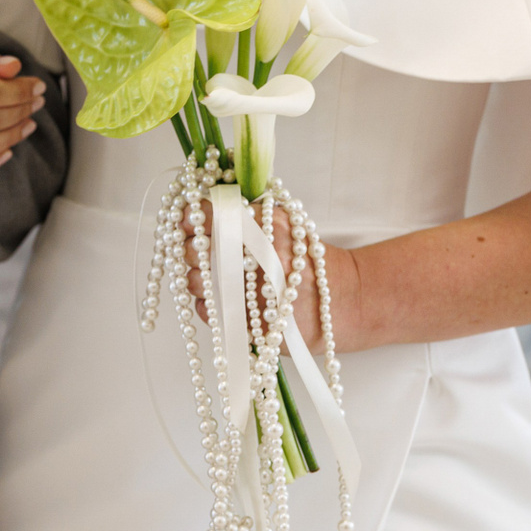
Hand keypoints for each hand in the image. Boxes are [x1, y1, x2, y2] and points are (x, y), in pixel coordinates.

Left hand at [181, 200, 366, 354]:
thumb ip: (248, 215)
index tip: (184, 223)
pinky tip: (227, 300)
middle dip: (190, 252)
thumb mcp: (286, 225)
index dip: (190, 219)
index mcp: (265, 226)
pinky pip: (208, 311)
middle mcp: (256, 256)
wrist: (346, 299)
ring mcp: (251, 290)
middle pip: (197, 250)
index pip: (210, 214)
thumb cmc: (310, 262)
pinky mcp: (248, 321)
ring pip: (197, 283)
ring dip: (197, 281)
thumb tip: (203, 209)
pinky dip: (209, 305)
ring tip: (214, 279)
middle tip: (198, 255)